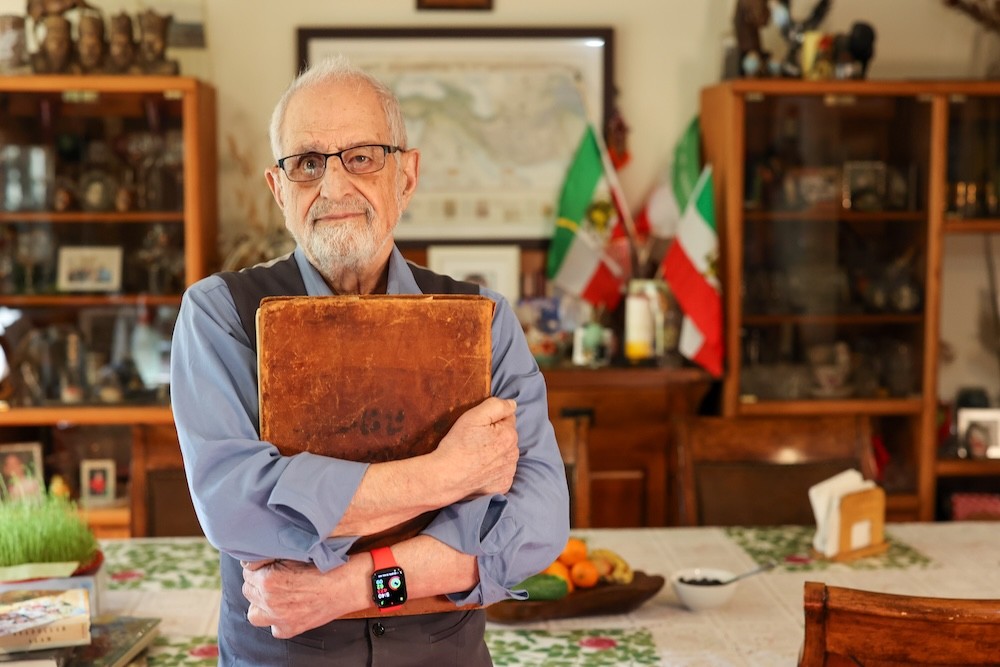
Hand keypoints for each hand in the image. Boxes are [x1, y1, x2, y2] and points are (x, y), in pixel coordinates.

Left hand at [242, 560, 356, 637]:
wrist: (348, 584)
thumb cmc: (327, 565)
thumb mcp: (296, 551)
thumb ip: (272, 555)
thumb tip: (257, 555)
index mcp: (269, 579)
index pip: (247, 568)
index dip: (258, 563)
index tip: (267, 561)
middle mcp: (270, 601)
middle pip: (248, 588)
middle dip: (258, 581)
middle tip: (274, 575)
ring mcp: (279, 618)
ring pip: (254, 612)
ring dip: (261, 603)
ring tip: (274, 594)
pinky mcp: (290, 629)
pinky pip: (272, 627)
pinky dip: (277, 619)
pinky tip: (287, 608)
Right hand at [434, 397, 518, 498]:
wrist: (446, 477)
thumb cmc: (458, 445)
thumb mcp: (474, 416)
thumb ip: (497, 405)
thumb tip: (512, 404)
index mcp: (510, 435)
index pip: (508, 418)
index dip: (492, 419)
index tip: (479, 426)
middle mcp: (513, 454)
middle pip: (508, 437)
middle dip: (496, 436)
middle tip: (475, 441)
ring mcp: (508, 472)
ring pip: (505, 454)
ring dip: (496, 452)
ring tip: (476, 455)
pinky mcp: (503, 485)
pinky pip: (502, 472)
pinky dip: (494, 469)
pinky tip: (480, 468)